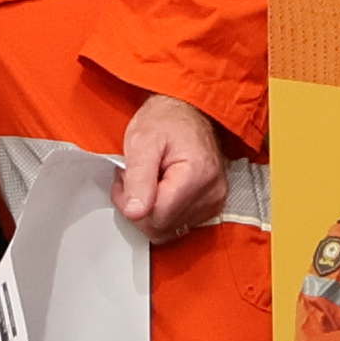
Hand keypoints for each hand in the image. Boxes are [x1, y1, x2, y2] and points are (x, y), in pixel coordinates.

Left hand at [112, 89, 236, 237]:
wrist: (188, 111)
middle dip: (139, 208)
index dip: (132, 204)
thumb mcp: (141, 141)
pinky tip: (160, 189)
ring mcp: (215, 201)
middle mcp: (212, 193)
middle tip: (132, 180)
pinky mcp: (212, 205)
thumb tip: (134, 212)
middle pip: (162, 227)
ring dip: (150, 211)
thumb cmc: (166, 121)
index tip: (124, 181)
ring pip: (169, 229)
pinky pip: (179, 224)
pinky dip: (164, 211)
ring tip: (147, 181)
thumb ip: (138, 178)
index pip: (155, 216)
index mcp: (197, 176)